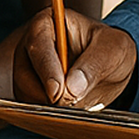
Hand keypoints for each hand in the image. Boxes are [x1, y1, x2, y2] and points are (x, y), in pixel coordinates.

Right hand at [10, 8, 136, 107]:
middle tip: (74, 103)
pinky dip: (48, 114)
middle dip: (48, 94)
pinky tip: (69, 110)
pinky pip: (30, 108)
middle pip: (24, 75)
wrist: (110, 68)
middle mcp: (29, 46)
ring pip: (25, 95)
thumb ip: (94, 64)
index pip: (38, 46)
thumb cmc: (111, 50)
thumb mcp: (114, 49)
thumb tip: (72, 87)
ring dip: (49, 106)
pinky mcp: (28, 91)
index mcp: (47, 24)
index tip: (58, 91)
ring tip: (78, 103)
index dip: (47, 70)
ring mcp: (26, 70)